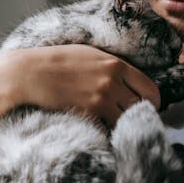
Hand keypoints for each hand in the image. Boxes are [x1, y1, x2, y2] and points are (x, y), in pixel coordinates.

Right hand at [0, 45, 160, 126]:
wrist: (31, 73)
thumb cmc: (58, 61)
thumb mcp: (91, 54)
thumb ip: (112, 66)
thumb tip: (128, 79)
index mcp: (116, 64)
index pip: (150, 88)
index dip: (152, 100)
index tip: (147, 105)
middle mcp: (112, 81)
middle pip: (143, 105)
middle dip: (140, 113)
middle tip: (132, 116)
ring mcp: (101, 98)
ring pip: (127, 119)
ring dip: (124, 122)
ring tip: (115, 121)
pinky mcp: (88, 112)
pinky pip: (108, 127)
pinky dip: (107, 128)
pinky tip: (100, 124)